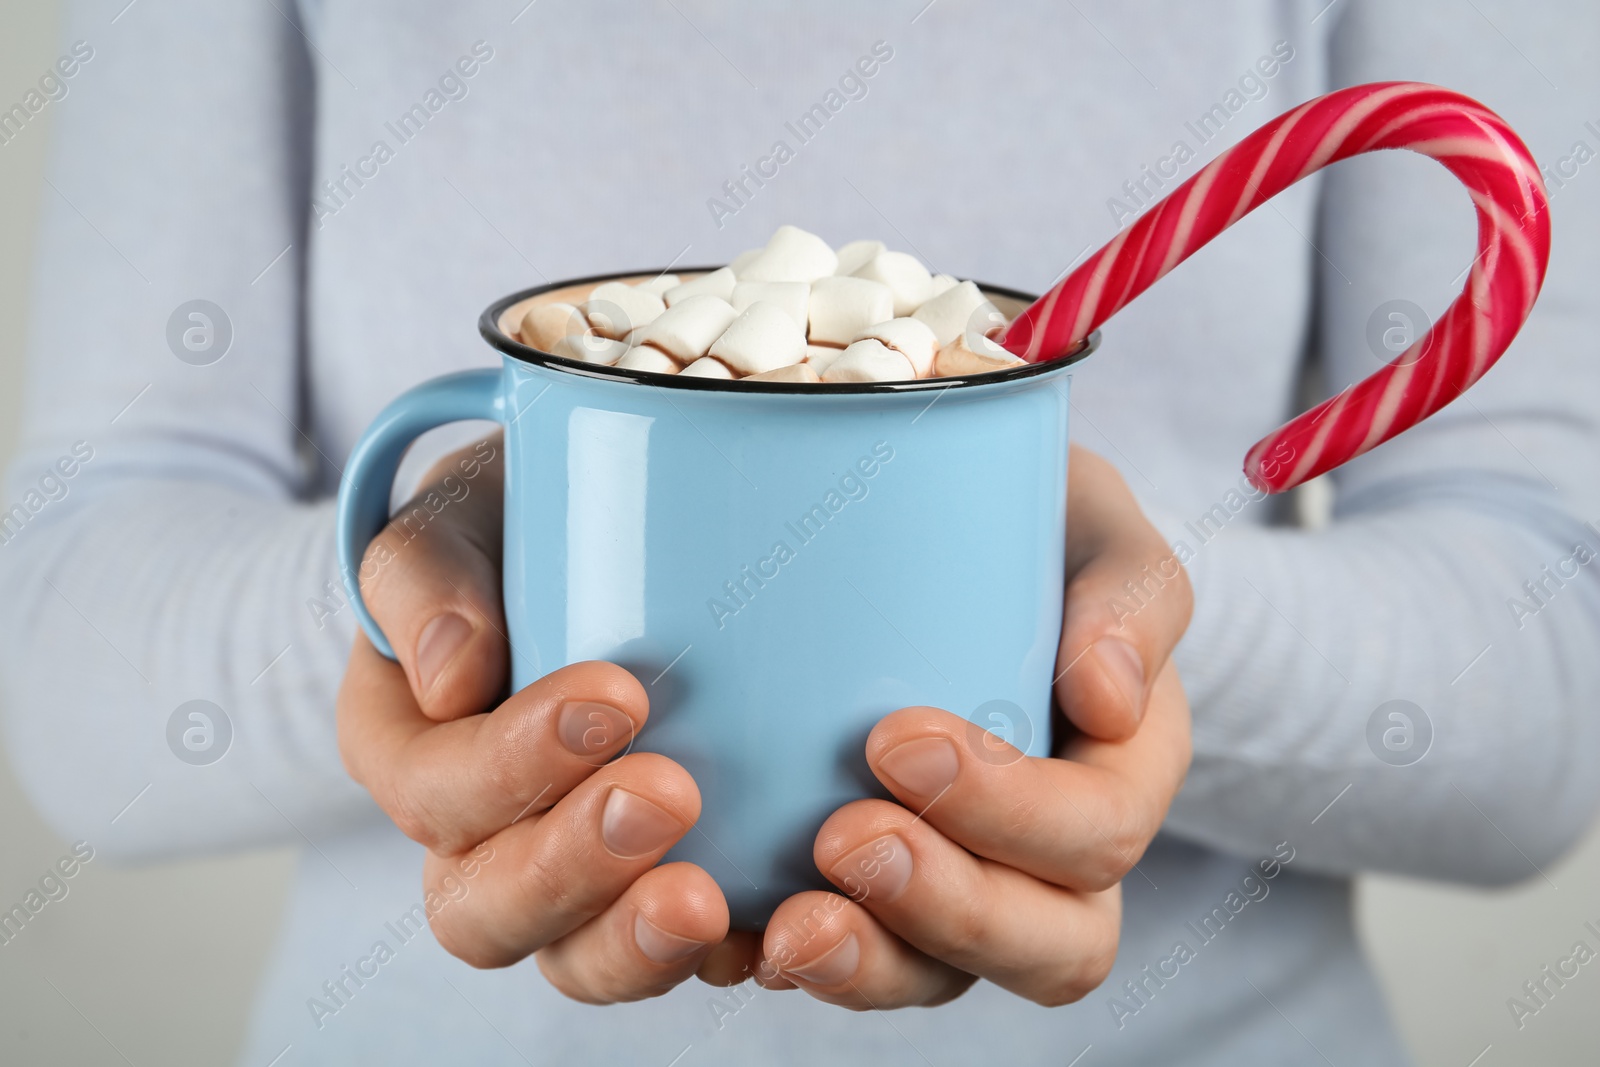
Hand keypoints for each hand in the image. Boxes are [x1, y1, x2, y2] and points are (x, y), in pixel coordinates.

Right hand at [336, 435, 729, 1001]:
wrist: (596, 543)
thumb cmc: (513, 526)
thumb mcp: (456, 518)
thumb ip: (425, 574)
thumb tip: (450, 676)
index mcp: (411, 753)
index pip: (436, 790)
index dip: (514, 765)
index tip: (618, 696)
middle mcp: (475, 839)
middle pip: (487, 908)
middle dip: (573, 866)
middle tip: (668, 793)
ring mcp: (570, 878)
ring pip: (574, 958)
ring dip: (637, 943)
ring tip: (710, 903)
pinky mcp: (655, 886)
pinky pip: (673, 955)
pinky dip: (723, 957)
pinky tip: (773, 930)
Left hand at [749, 446, 1192, 1007]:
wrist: (947, 542)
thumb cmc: (1034, 535)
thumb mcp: (1094, 531)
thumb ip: (1129, 594)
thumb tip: (1107, 698)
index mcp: (1117, 776)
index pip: (1096, 836)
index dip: (1011, 813)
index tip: (897, 738)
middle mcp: (1051, 860)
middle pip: (1042, 948)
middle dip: (943, 909)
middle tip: (843, 836)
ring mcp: (958, 890)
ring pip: (934, 977)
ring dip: (863, 966)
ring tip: (781, 929)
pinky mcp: (867, 898)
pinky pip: (837, 961)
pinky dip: (777, 961)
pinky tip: (722, 937)